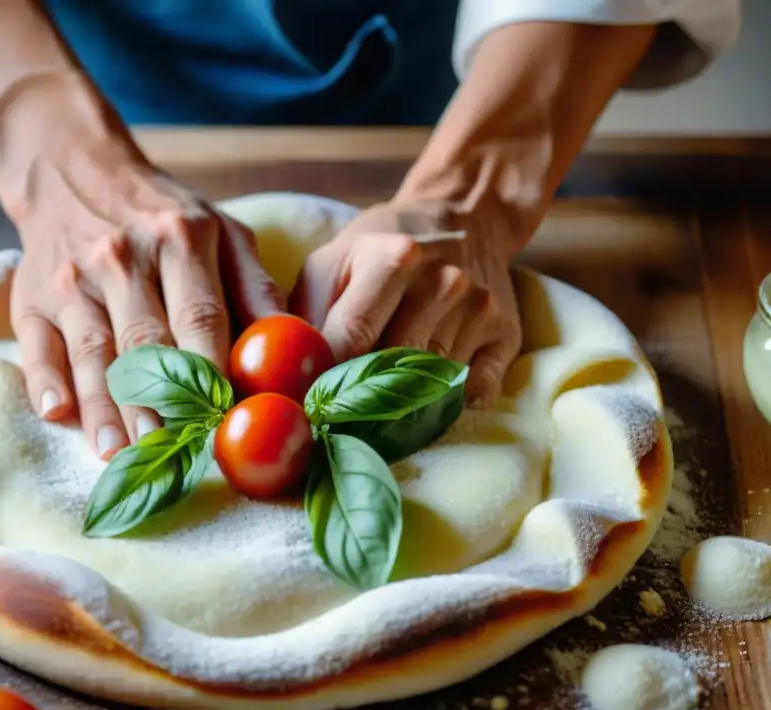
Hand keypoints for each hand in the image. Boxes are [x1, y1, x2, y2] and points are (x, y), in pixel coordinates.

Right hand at [10, 143, 283, 459]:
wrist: (73, 172)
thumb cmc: (162, 216)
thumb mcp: (220, 231)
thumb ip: (255, 286)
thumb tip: (295, 345)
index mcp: (178, 240)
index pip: (200, 316)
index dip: (213, 370)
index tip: (226, 416)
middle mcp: (121, 257)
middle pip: (144, 340)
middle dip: (158, 399)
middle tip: (171, 449)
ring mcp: (72, 279)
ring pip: (92, 350)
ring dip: (105, 406)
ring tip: (118, 451)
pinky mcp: (32, 297)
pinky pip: (38, 345)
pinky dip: (45, 380)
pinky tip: (58, 414)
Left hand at [289, 196, 521, 407]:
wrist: (464, 218)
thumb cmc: (378, 249)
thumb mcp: (329, 265)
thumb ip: (301, 319)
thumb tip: (278, 379)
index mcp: (393, 256)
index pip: (352, 340)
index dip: (324, 382)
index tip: (306, 410)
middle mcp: (444, 280)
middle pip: (393, 369)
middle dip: (360, 400)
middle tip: (338, 417)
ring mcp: (479, 308)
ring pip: (431, 386)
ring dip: (402, 401)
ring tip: (381, 395)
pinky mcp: (505, 334)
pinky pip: (472, 394)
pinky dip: (446, 404)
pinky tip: (427, 388)